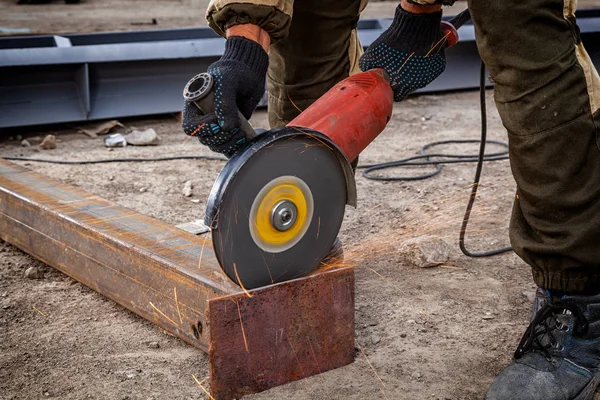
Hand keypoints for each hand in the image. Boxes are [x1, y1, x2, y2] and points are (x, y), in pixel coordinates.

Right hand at [182, 35, 268, 157]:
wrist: (250, 73)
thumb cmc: (234, 73)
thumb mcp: (228, 83)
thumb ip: (225, 104)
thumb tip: (226, 128)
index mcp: (195, 105)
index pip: (190, 126)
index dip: (203, 128)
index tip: (218, 121)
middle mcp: (203, 116)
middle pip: (204, 139)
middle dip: (220, 138)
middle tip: (236, 129)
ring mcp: (217, 124)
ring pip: (215, 145)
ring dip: (228, 145)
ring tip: (241, 135)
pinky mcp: (229, 129)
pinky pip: (227, 146)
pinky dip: (234, 148)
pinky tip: (242, 142)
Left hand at [359, 3, 445, 100]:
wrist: (416, 25)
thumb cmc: (393, 41)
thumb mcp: (373, 54)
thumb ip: (367, 68)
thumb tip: (365, 74)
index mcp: (402, 85)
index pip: (397, 95)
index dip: (392, 89)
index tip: (390, 81)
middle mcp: (418, 84)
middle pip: (408, 88)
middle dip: (403, 81)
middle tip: (398, 68)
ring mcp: (429, 75)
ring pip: (419, 79)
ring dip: (413, 73)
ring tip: (407, 59)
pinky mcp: (438, 67)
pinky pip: (429, 70)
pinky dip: (425, 65)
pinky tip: (418, 54)